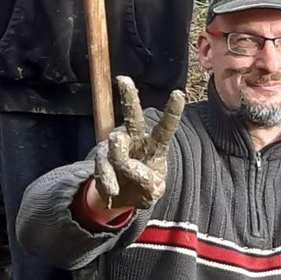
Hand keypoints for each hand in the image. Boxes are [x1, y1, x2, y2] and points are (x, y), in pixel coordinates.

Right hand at [92, 76, 186, 209]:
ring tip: (118, 187)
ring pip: (116, 145)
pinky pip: (104, 164)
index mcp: (155, 145)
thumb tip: (148, 180)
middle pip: (132, 116)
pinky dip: (108, 180)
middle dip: (128, 96)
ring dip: (120, 163)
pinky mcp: (102, 156)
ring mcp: (116, 145)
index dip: (172, 112)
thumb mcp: (151, 193)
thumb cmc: (143, 188)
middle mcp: (135, 139)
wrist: (120, 198)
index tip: (178, 94)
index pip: (165, 127)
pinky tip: (113, 191)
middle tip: (124, 80)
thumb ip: (152, 188)